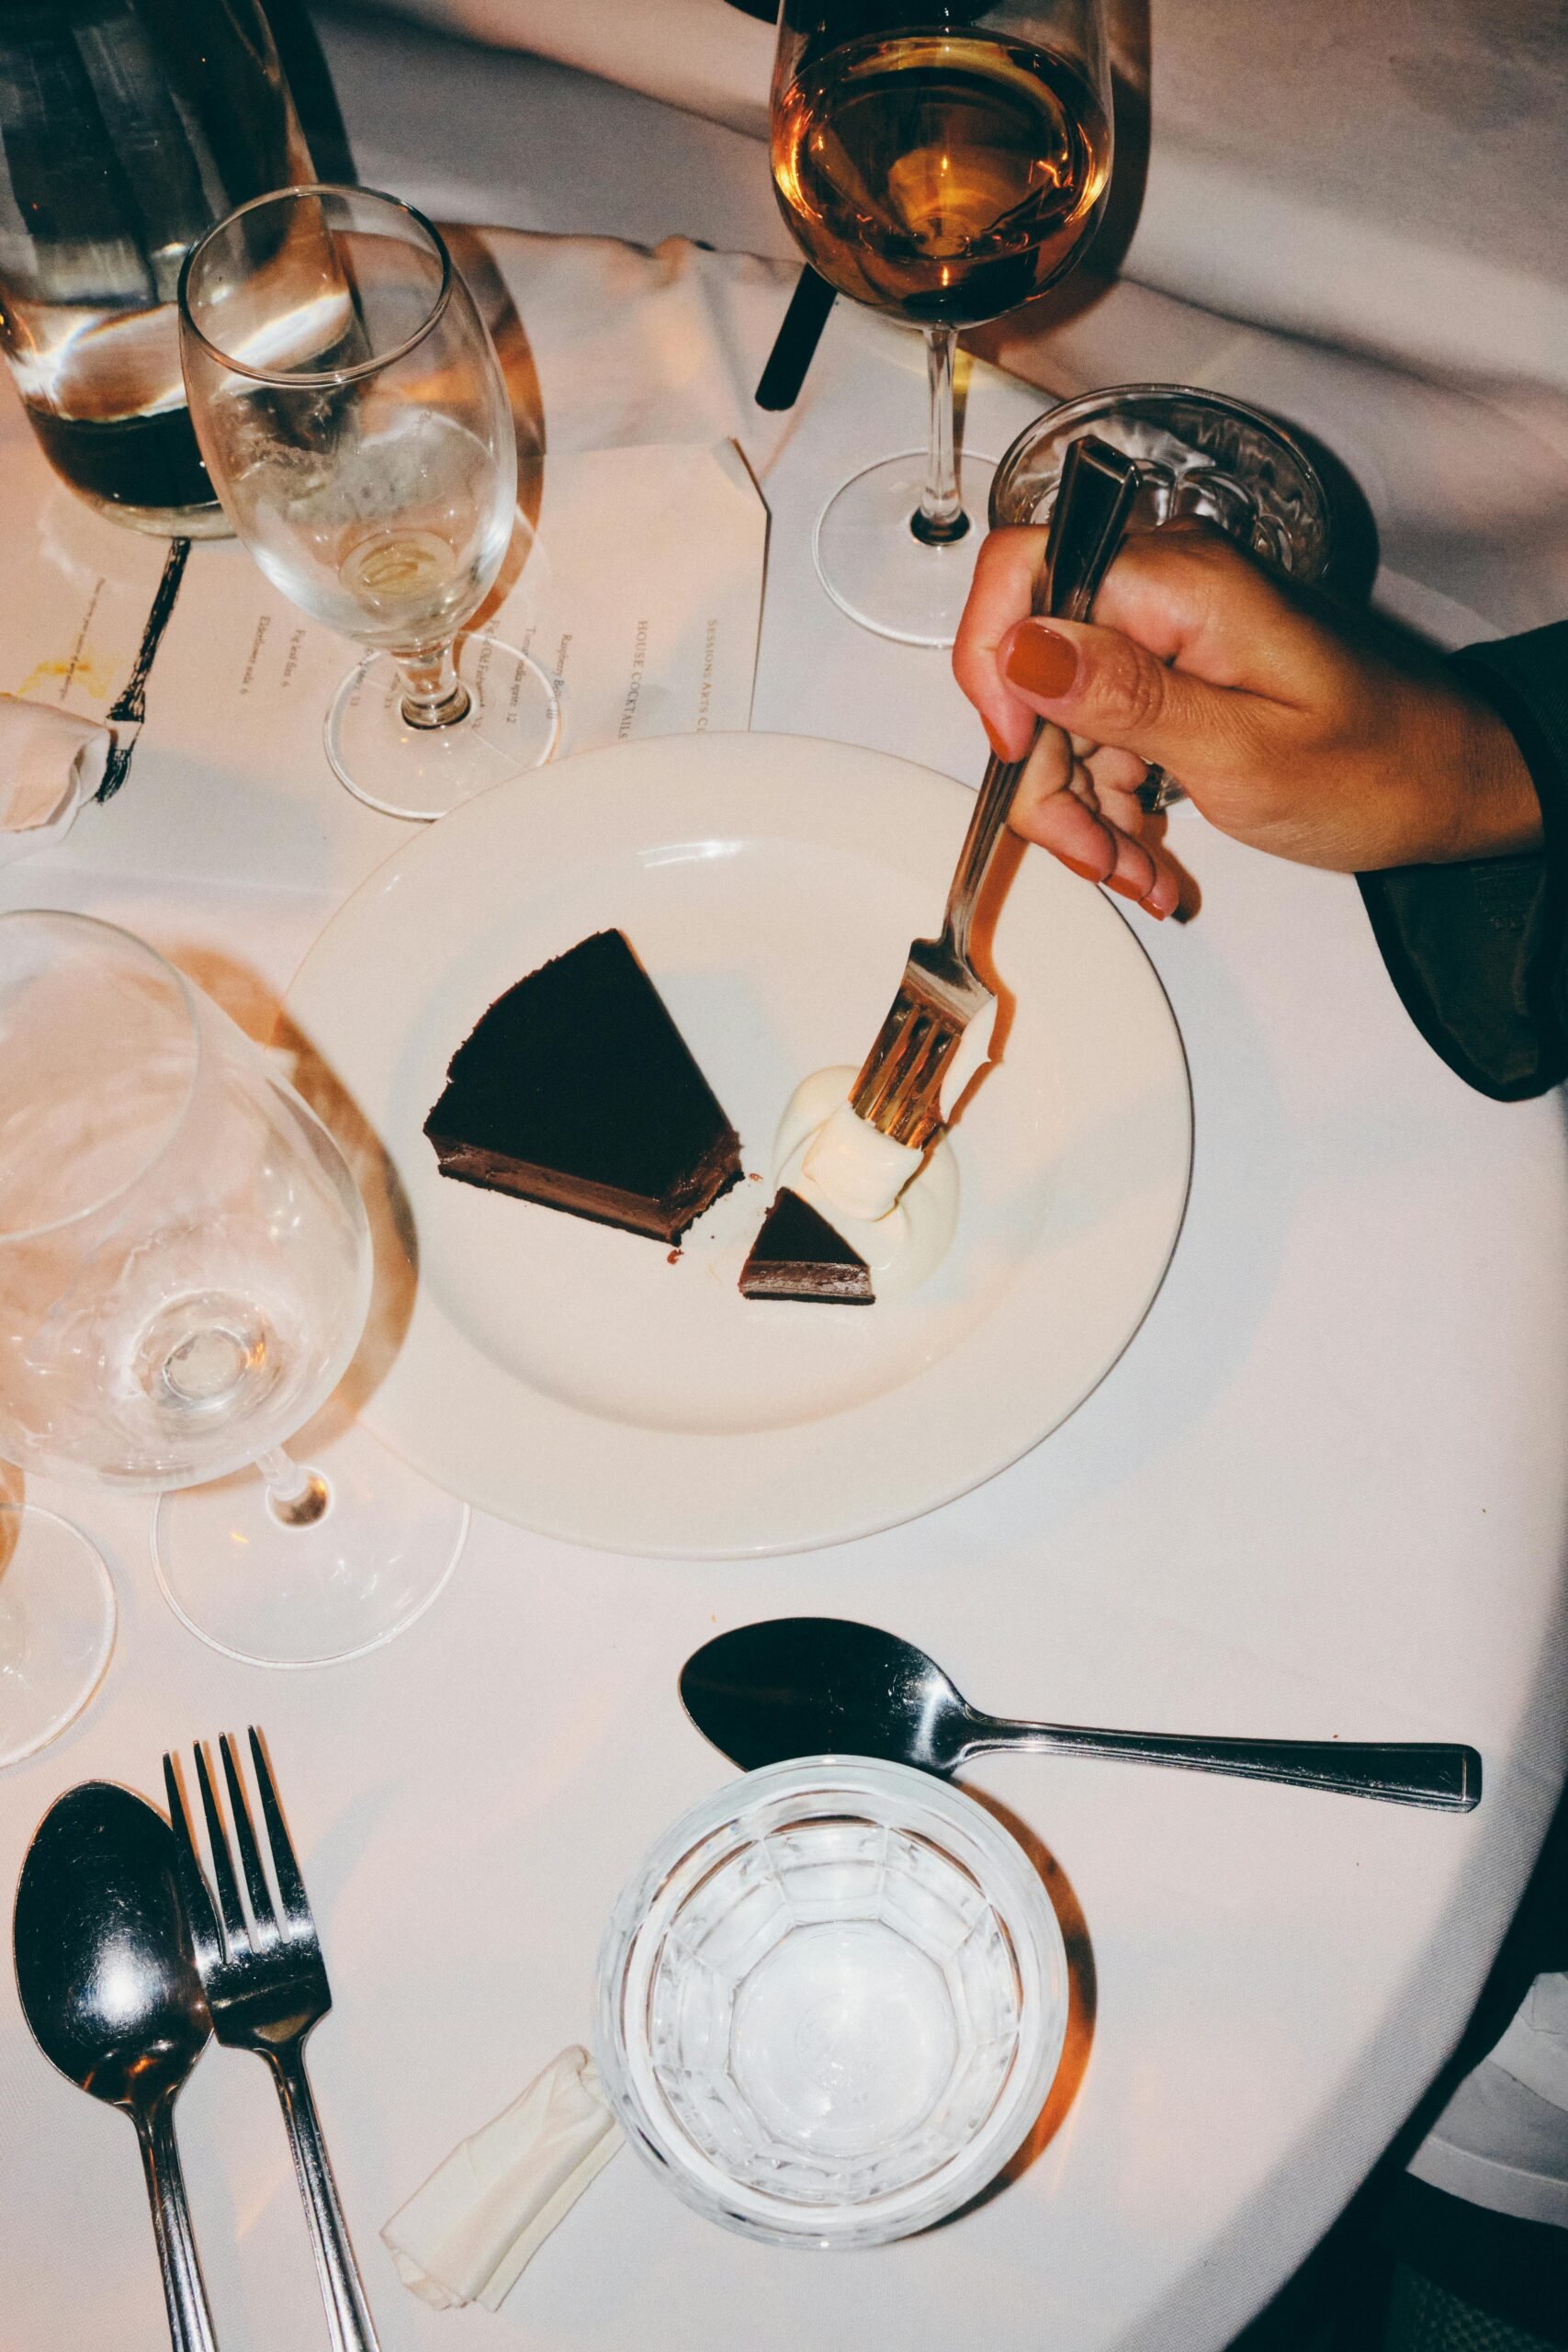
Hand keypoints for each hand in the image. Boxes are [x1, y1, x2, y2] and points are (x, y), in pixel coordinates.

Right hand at [952, 519, 1540, 914]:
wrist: (1444, 788)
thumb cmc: (1377, 767)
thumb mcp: (1242, 753)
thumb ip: (1125, 697)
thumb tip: (1022, 651)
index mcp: (1178, 585)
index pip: (1022, 571)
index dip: (990, 660)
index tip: (1015, 750)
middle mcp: (1162, 594)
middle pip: (1030, 668)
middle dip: (1047, 778)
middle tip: (1098, 858)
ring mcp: (1164, 636)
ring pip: (1056, 720)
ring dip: (1080, 811)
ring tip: (1138, 873)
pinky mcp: (1171, 678)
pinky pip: (1098, 740)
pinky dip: (1109, 808)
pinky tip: (1146, 859)